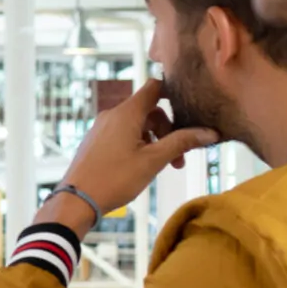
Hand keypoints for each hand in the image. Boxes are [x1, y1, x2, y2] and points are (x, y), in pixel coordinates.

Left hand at [47, 78, 220, 226]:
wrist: (76, 200)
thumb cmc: (115, 178)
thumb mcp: (154, 160)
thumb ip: (182, 142)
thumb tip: (210, 132)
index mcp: (126, 113)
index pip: (154, 87)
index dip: (174, 93)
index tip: (190, 108)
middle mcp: (112, 115)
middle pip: (149, 111)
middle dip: (169, 131)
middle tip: (179, 158)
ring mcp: (101, 128)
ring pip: (137, 125)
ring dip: (155, 141)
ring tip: (164, 166)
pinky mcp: (96, 141)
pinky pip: (123, 134)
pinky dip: (139, 144)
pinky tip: (143, 166)